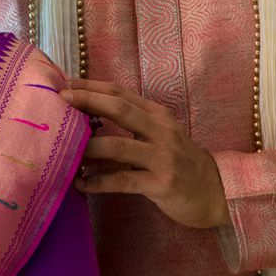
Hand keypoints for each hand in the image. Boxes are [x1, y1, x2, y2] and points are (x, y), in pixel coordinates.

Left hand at [62, 81, 229, 229]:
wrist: (215, 192)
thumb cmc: (179, 163)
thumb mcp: (157, 139)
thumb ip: (127, 130)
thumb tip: (83, 126)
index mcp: (157, 115)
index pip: (120, 92)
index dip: (92, 86)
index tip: (64, 83)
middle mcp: (160, 130)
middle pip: (119, 108)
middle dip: (87, 101)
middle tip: (60, 99)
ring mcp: (162, 157)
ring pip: (117, 146)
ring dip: (87, 148)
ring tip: (63, 151)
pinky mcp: (161, 183)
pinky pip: (122, 181)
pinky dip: (98, 182)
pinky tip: (80, 185)